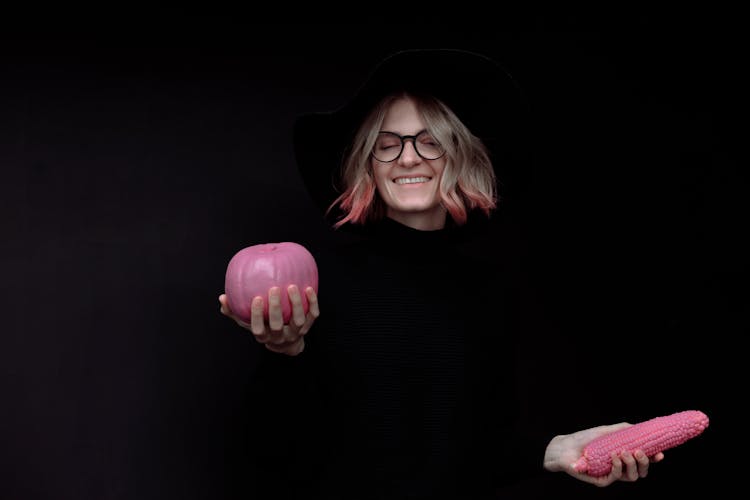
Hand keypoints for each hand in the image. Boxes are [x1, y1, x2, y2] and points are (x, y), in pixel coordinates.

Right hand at [219, 284, 318, 355]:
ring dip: (296, 304)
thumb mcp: (248, 323)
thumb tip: (222, 298)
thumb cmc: (263, 327)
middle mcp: (280, 337)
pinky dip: (312, 302)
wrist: (287, 343)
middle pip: (278, 325)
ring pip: (298, 321)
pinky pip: (312, 315)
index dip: (257, 316)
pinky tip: (309, 288)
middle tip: (274, 289)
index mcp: (264, 336)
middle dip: (276, 308)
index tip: (256, 298)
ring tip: (292, 286)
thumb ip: (234, 312)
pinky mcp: (308, 327)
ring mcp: (295, 333)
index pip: (258, 329)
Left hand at [543, 422, 664, 486]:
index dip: (654, 460)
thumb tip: (639, 427)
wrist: (565, 446)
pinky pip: (616, 477)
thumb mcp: (606, 431)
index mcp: (622, 458)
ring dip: (631, 464)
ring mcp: (611, 475)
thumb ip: (623, 429)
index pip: (642, 462)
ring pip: (632, 477)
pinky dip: (617, 466)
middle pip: (641, 473)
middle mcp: (619, 468)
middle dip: (645, 462)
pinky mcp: (602, 481)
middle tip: (639, 451)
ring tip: (624, 452)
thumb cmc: (584, 439)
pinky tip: (613, 456)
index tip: (661, 453)